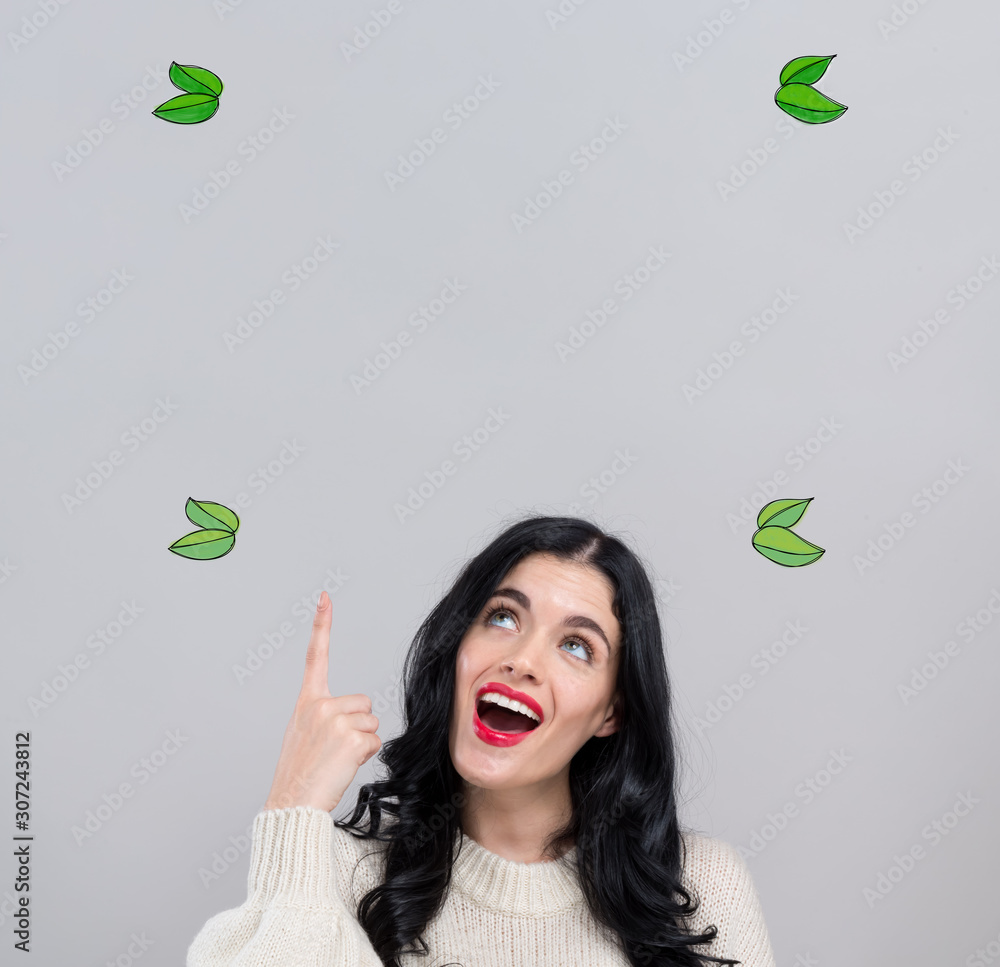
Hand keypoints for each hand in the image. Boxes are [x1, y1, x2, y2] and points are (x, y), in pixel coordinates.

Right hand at [263, 591, 380, 812]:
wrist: (292, 802)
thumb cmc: (300, 773)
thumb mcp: (304, 734)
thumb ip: (326, 715)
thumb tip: (359, 717)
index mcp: (306, 702)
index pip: (314, 656)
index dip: (321, 625)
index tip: (324, 597)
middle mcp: (320, 705)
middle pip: (364, 704)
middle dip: (358, 726)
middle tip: (334, 750)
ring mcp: (335, 720)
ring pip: (372, 724)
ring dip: (362, 742)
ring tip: (337, 759)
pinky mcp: (351, 738)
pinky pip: (375, 742)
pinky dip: (366, 756)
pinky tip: (344, 765)